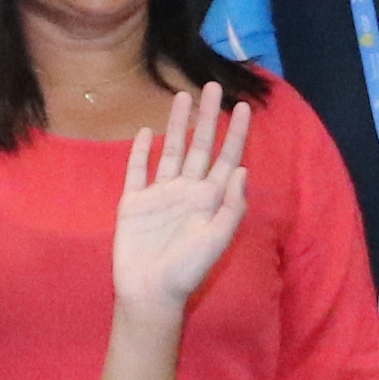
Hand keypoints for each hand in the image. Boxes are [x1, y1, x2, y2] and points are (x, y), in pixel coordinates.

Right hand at [106, 83, 254, 312]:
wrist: (149, 292)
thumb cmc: (187, 271)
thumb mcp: (216, 240)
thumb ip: (231, 206)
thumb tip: (243, 169)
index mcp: (211, 200)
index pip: (228, 158)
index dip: (236, 133)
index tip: (243, 106)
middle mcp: (188, 191)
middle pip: (201, 146)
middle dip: (208, 118)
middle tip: (212, 87)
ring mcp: (160, 195)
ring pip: (172, 151)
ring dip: (178, 125)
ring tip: (182, 98)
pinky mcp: (134, 203)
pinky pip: (138, 171)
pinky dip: (142, 152)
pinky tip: (145, 132)